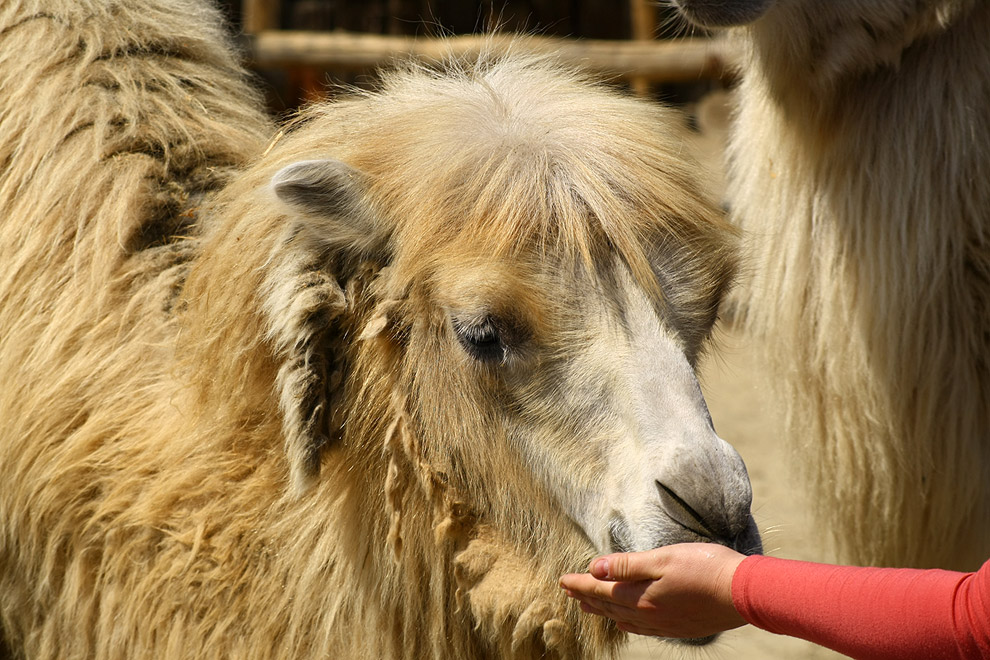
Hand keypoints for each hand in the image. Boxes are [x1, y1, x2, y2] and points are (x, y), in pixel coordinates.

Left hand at [558, 543, 747, 638]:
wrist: (743, 593)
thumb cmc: (704, 567)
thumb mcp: (662, 558)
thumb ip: (627, 565)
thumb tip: (594, 568)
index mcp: (640, 594)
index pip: (601, 588)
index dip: (580, 583)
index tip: (562, 580)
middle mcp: (647, 613)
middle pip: (609, 604)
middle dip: (587, 596)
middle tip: (570, 591)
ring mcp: (663, 623)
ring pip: (623, 617)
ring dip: (603, 609)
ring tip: (589, 605)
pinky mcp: (678, 627)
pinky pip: (642, 627)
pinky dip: (626, 621)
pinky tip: (625, 620)